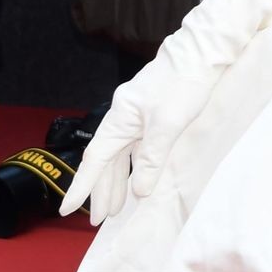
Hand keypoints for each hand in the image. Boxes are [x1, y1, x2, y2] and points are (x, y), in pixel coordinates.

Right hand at [56, 57, 215, 224]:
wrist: (204, 51)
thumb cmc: (184, 82)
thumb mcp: (168, 124)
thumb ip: (151, 158)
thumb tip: (139, 190)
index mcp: (120, 117)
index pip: (95, 159)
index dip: (82, 186)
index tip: (67, 208)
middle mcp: (125, 117)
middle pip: (106, 160)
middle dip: (101, 190)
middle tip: (99, 220)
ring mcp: (139, 115)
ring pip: (122, 155)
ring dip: (118, 181)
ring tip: (116, 208)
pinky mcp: (154, 115)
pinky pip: (137, 147)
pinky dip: (135, 166)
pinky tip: (138, 180)